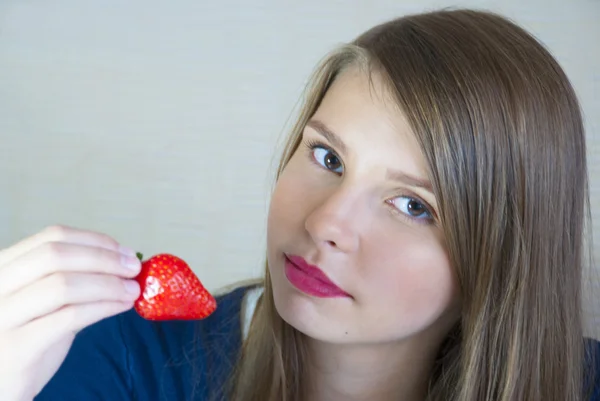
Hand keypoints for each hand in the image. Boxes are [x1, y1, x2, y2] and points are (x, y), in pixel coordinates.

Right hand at [0, 225, 141, 400]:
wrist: (0, 388)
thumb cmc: (24, 340)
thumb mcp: (43, 302)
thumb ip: (72, 280)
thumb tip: (122, 262)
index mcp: (2, 266)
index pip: (52, 236)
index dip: (95, 241)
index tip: (124, 251)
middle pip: (56, 254)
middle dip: (104, 258)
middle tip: (134, 268)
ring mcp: (1, 316)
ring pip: (62, 284)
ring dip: (108, 283)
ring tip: (133, 290)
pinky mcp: (16, 347)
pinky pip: (69, 317)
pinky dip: (103, 307)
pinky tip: (121, 306)